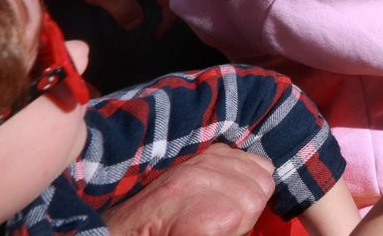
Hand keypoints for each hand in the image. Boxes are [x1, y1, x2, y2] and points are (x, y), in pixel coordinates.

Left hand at [46, 0, 161, 32]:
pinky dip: (146, 13)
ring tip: (144, 33)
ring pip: (159, 4)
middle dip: (161, 21)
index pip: (172, 1)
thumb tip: (136, 26)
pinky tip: (138, 23)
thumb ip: (125, 10)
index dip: (166, 21)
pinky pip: (151, 2)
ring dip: (153, 18)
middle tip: (149, 37)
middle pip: (169, 3)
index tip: (154, 36)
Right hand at [102, 143, 274, 235]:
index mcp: (211, 154)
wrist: (119, 234)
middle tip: (214, 224)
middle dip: (246, 211)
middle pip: (261, 188)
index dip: (251, 194)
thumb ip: (226, 178)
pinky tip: (195, 232)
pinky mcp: (203, 213)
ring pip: (252, 206)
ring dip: (236, 225)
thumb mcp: (195, 185)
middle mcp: (205, 163)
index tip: (229, 208)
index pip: (263, 169)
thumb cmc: (158, 217)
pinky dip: (224, 234)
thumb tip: (259, 188)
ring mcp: (201, 184)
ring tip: (204, 228)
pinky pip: (234, 224)